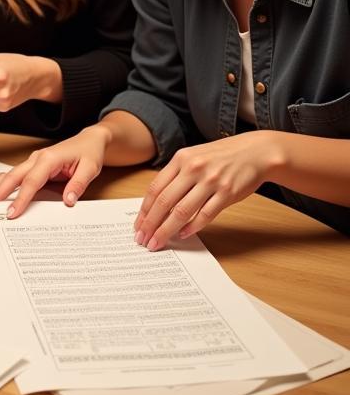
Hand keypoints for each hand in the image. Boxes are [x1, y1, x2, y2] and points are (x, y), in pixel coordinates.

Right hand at [0, 125, 111, 214]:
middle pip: (14, 176)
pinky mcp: (33, 166)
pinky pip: (16, 175)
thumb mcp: (90, 168)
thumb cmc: (89, 152)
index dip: (21, 198)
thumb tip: (68, 201)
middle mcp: (37, 158)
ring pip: (11, 174)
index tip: (12, 212)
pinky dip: (5, 184)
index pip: (31, 181)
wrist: (90, 140)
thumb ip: (78, 185)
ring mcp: (33, 161)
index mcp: (49, 158)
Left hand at [135, 132, 281, 249]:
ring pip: (182, 211)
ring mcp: (211, 181)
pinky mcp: (227, 193)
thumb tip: (155, 202)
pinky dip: (192, 227)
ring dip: (167, 230)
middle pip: (164, 201)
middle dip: (150, 224)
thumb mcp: (193, 157)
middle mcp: (193, 168)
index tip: (138, 225)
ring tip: (158, 242)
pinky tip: (183, 235)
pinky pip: (205, 214)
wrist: (255, 152)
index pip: (155, 188)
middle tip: (143, 239)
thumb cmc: (221, 156)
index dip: (144, 210)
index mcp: (181, 159)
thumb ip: (175, 175)